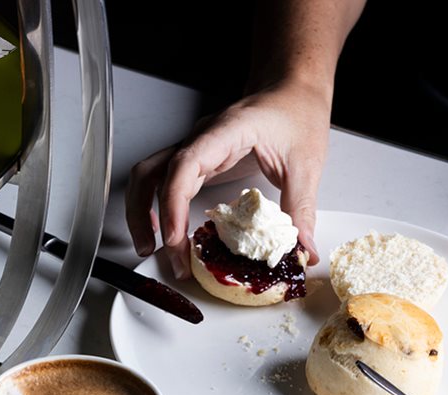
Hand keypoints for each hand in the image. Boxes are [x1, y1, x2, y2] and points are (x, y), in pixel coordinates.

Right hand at [126, 80, 331, 278]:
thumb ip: (301, 210)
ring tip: (149, 247)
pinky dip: (158, 208)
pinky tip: (166, 231)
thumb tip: (303, 250)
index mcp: (224, 132)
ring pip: (148, 177)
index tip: (175, 238)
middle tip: (162, 254)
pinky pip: (165, 183)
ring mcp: (195, 150)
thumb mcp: (306, 163)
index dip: (172, 205)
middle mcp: (200, 140)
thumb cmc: (296, 111)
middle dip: (145, 217)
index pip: (183, 167)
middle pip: (150, 174)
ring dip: (141, 212)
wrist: (293, 88)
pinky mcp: (198, 161)